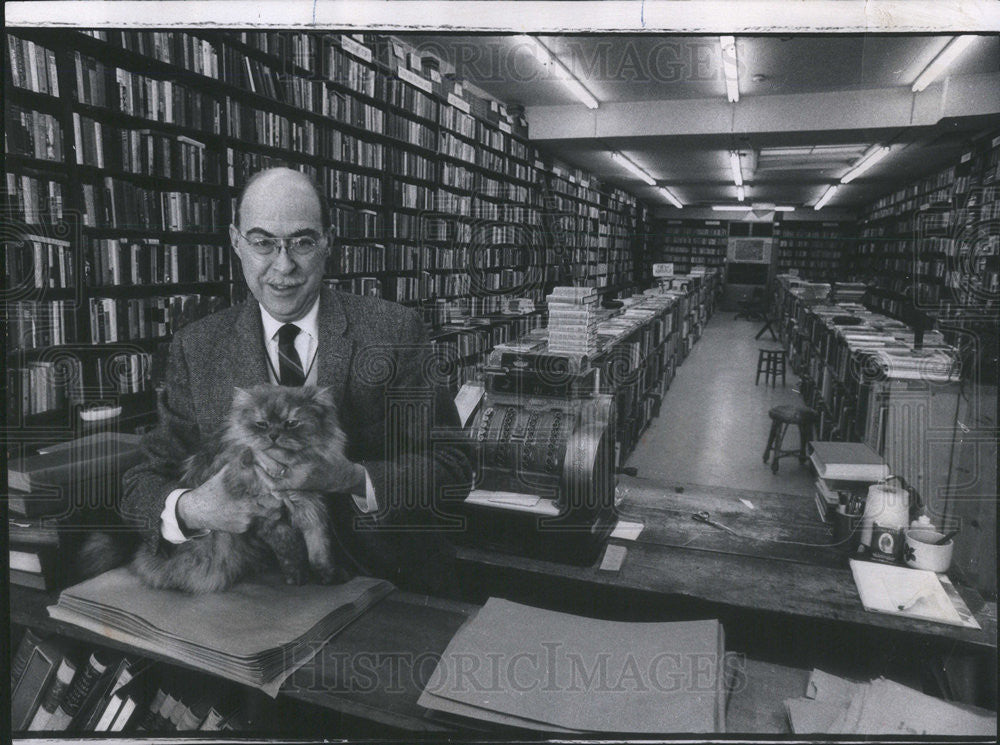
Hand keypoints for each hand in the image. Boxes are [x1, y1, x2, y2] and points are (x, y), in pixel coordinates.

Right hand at [176, 465, 279, 533]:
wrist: (195, 512)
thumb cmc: (210, 491)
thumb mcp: (225, 475)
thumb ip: (240, 463)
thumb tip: (249, 448)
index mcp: (247, 505)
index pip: (274, 505)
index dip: (279, 497)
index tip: (279, 490)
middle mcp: (248, 518)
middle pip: (273, 514)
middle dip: (275, 505)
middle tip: (274, 495)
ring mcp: (244, 526)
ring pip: (262, 517)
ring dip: (262, 509)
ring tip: (257, 498)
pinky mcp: (240, 530)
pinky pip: (252, 522)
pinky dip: (251, 515)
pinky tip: (243, 506)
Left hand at [252, 447, 366, 494]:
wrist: (339, 477)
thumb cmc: (332, 458)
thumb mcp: (322, 445)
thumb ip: (306, 438)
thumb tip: (287, 428)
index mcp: (307, 460)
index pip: (283, 452)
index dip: (270, 444)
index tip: (261, 436)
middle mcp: (299, 472)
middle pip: (275, 460)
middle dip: (262, 451)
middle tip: (252, 442)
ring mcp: (296, 481)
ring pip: (273, 472)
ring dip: (261, 461)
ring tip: (252, 451)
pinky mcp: (294, 486)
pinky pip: (276, 485)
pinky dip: (265, 478)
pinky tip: (258, 468)